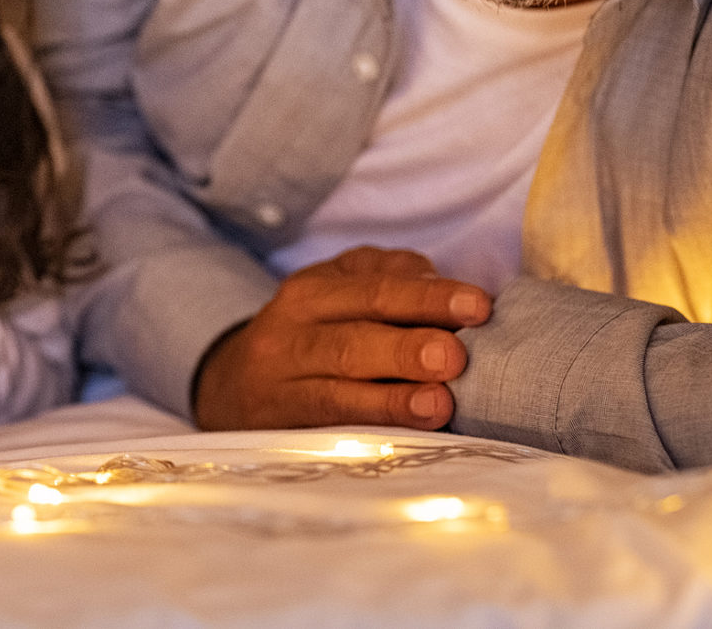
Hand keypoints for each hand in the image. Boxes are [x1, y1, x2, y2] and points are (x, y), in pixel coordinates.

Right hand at [192, 246, 490, 431]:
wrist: (232, 387)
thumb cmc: (312, 336)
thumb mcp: (338, 293)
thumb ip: (390, 281)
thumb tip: (448, 287)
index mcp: (314, 287)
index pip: (375, 287)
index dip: (428, 296)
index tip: (479, 306)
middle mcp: (292, 326)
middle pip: (355, 332)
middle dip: (408, 344)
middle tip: (455, 355)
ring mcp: (282, 377)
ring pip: (339, 383)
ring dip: (394, 395)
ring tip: (440, 400)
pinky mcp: (282, 422)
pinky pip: (329, 422)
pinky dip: (371, 426)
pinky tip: (407, 431)